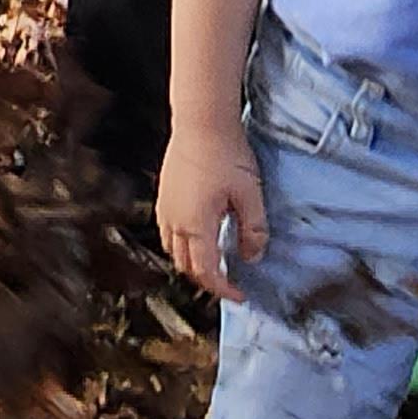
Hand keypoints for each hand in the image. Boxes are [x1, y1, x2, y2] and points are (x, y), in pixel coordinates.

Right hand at [158, 124, 265, 299]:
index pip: (206, 272)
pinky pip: (169, 233)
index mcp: (196, 225)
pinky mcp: (164, 197)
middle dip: (207, 280)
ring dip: (192, 263)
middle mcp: (175, 222)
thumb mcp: (250, 195)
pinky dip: (183, 245)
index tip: (240, 295)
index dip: (223, 289)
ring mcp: (165, 209)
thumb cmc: (226, 154)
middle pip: (186, 266)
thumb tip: (252, 257)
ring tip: (214, 262)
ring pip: (174, 250)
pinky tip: (200, 235)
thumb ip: (253, 230)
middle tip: (229, 282)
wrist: (201, 122)